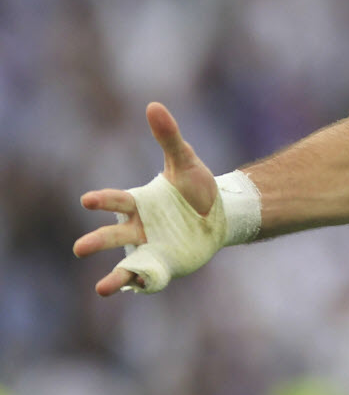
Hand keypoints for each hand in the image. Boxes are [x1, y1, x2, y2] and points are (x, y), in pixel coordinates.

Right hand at [73, 102, 220, 295]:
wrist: (221, 215)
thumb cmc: (196, 188)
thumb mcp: (185, 162)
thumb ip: (169, 137)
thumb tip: (153, 106)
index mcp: (139, 203)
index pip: (116, 202)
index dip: (103, 201)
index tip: (88, 201)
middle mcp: (138, 229)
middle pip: (113, 236)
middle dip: (97, 242)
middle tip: (80, 249)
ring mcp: (149, 250)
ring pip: (126, 264)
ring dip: (114, 277)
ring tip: (101, 288)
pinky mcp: (163, 266)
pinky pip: (149, 278)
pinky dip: (143, 283)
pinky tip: (140, 286)